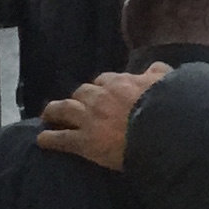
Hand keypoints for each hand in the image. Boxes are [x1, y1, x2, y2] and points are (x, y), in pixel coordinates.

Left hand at [37, 65, 169, 171]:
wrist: (160, 132)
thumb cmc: (166, 109)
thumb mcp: (166, 83)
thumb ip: (158, 73)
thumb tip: (155, 67)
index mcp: (120, 83)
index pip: (104, 80)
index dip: (101, 87)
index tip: (101, 93)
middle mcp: (100, 97)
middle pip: (82, 92)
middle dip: (78, 98)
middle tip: (77, 106)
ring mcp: (89, 119)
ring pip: (64, 109)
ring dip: (54, 111)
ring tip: (48, 115)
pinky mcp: (84, 142)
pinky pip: (61, 138)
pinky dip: (49, 138)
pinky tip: (42, 140)